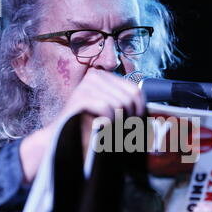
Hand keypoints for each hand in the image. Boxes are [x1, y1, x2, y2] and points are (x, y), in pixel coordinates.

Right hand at [20, 70, 143, 182]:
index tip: (134, 125)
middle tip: (123, 132)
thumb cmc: (90, 125)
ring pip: (120, 104)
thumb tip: (148, 109)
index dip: (140, 111)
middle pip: (129, 98)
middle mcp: (95, 76)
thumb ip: (126, 103)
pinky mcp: (80, 97)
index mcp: (104, 76)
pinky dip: (109, 122)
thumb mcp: (111, 109)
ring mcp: (86, 85)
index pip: (136, 91)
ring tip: (113, 132)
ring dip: (119, 123)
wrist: (63, 136)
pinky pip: (107, 109)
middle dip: (130, 119)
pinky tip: (103, 128)